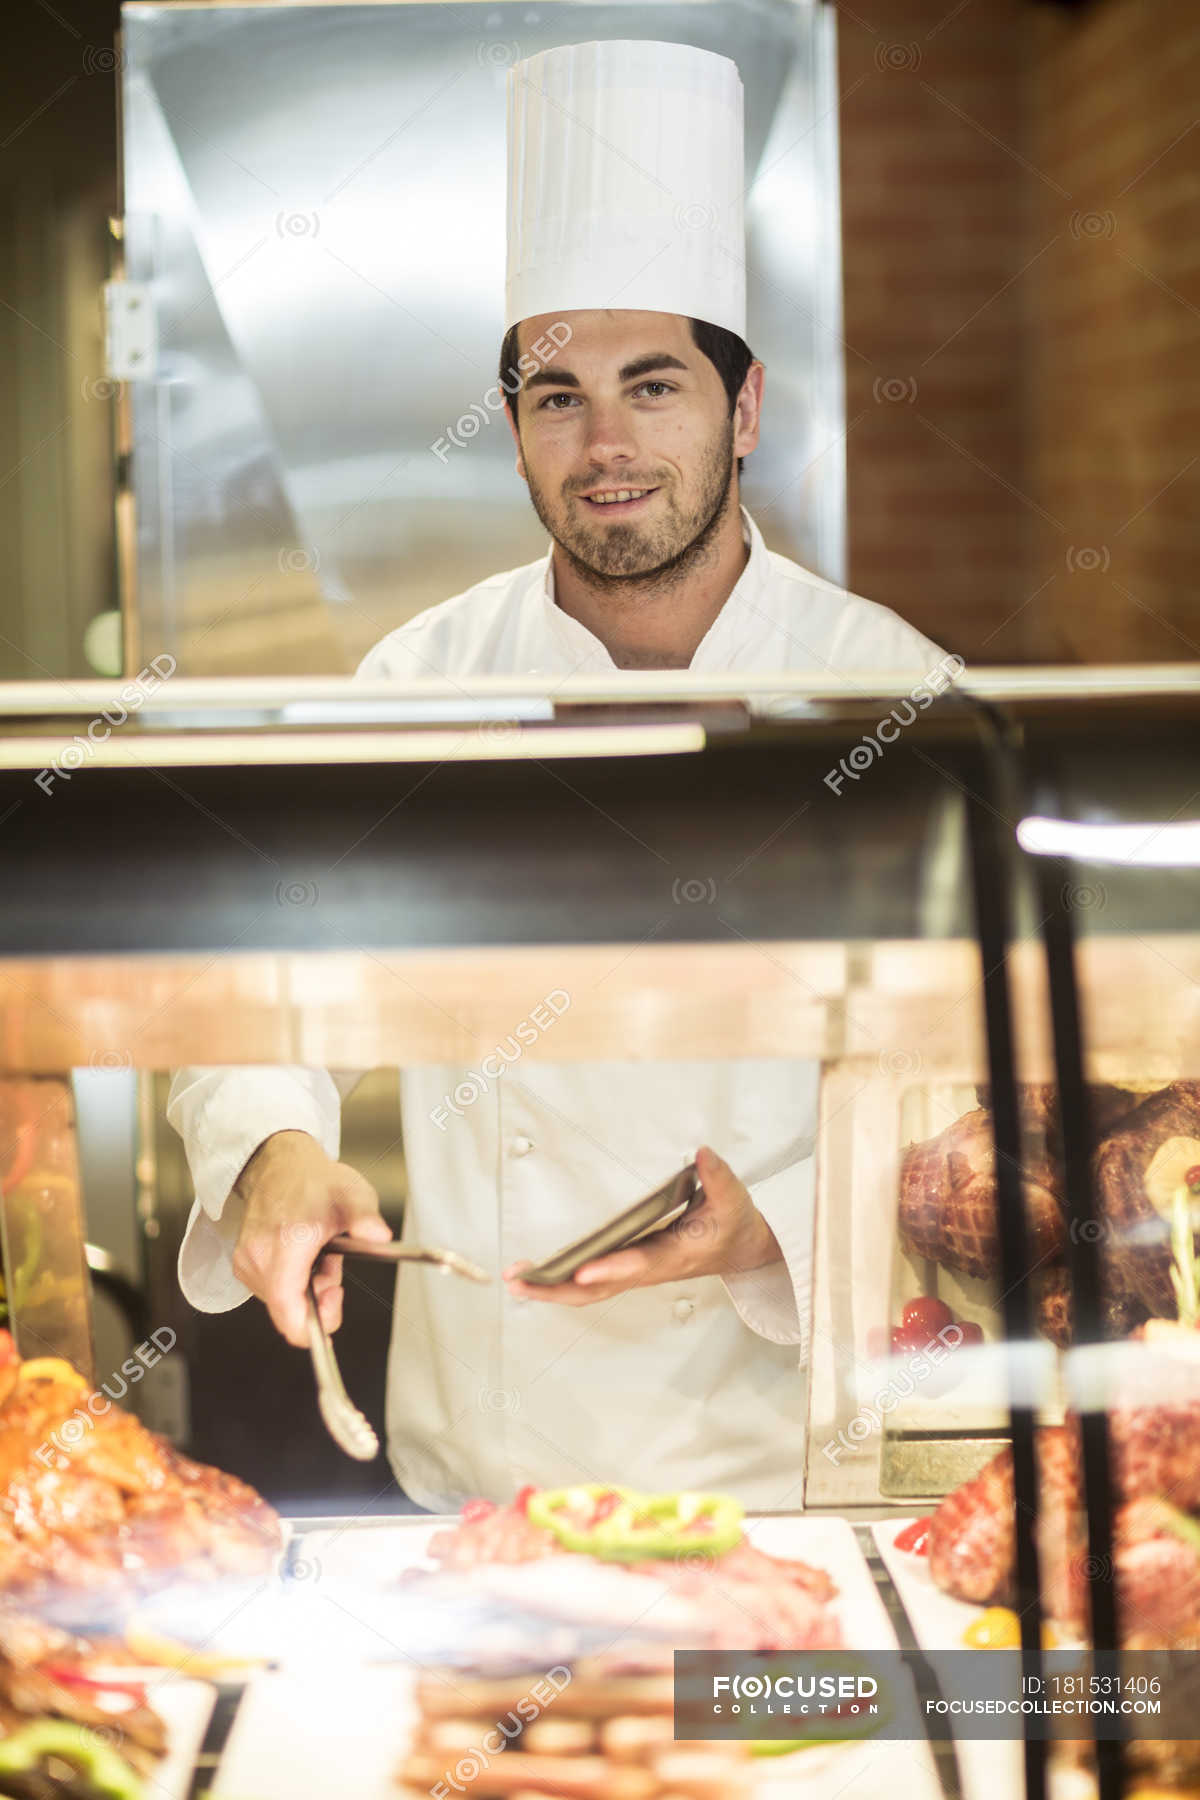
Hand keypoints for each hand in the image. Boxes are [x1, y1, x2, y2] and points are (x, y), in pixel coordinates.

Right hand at [230, 1130, 391, 1346]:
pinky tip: (303, 1256)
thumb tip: (378, 1234)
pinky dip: (292, 1282)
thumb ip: (365, 1217)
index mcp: (286, 1243)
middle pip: (289, 1310)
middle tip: (332, 1266)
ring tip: (319, 1255)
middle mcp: (258, 1256)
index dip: (313, 1323)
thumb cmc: (314, 1181)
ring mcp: (247, 1261)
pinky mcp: (243, 1264)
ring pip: (281, 1303)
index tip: (333, 1305)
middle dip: (318, 1299)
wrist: (281, 1164)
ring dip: (306, 1290)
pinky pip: (272, 1292)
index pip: (288, 1310)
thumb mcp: (352, 1194)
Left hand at [502, 1144, 781, 1307]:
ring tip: (515, 1279)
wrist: (739, 1248)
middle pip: (599, 1289)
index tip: (582, 1268)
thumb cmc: (732, 1224)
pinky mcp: (627, 1267)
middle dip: (558, 1289)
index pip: (639, 1264)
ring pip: (589, 1290)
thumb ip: (719, 1177)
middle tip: (520, 1281)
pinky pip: (590, 1282)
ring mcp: (635, 1271)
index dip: (612, 1269)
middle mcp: (649, 1269)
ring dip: (551, 1289)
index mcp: (674, 1255)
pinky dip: (561, 1282)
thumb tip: (702, 1153)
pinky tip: (536, 1275)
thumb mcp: (734, 1200)